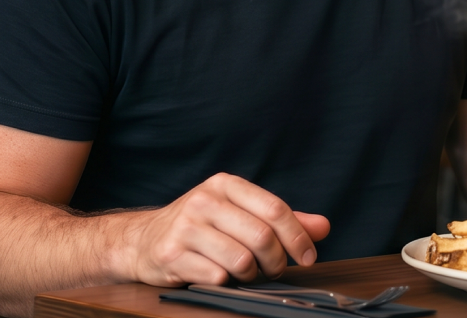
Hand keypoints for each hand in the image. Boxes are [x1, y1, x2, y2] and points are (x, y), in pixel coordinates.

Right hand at [121, 172, 330, 286]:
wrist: (143, 240)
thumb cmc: (201, 226)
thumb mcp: (240, 213)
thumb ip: (282, 219)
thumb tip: (323, 227)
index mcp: (226, 185)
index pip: (275, 208)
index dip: (298, 236)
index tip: (308, 256)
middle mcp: (205, 201)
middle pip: (261, 236)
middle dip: (276, 261)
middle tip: (275, 270)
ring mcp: (186, 227)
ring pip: (241, 260)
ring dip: (251, 275)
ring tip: (246, 273)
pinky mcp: (172, 254)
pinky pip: (216, 276)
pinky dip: (226, 282)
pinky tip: (220, 276)